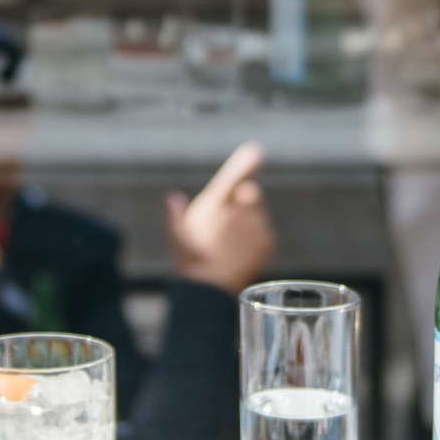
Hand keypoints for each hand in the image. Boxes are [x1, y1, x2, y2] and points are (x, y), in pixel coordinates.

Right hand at [165, 141, 272, 295]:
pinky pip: (264, 232)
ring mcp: (256, 225)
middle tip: (232, 215)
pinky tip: (240, 252)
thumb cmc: (190, 260)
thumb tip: (172, 197)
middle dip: (245, 198)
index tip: (256, 151)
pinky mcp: (267, 241)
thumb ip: (176, 213)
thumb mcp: (176, 235)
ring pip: (257, 214)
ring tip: (231, 243)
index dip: (246, 162)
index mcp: (217, 202)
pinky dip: (256, 238)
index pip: (235, 175)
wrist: (212, 288)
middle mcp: (240, 210)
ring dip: (249, 220)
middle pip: (251, 193)